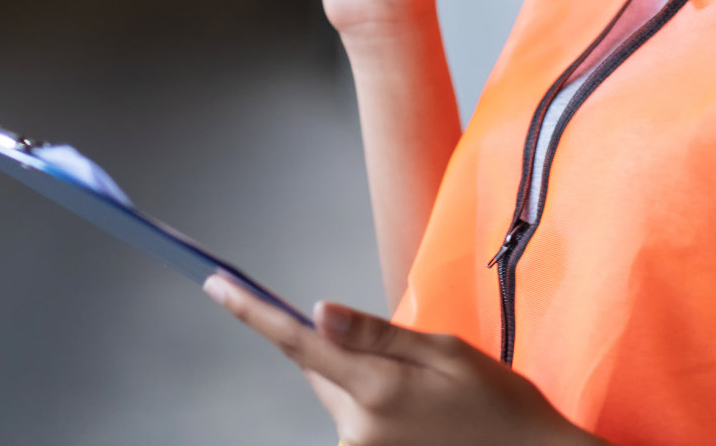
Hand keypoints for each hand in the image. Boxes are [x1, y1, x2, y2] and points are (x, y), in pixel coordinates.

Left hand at [203, 274, 604, 445]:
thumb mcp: (447, 352)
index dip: (252, 312)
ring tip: (426, 400)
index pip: (298, 343)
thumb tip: (317, 311)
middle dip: (341, 352)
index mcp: (378, 389)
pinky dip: (374, 412)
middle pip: (318, 371)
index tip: (216, 285)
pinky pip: (353, 426)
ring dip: (364, 387)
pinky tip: (420, 420)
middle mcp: (357, 430)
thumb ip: (377, 333)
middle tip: (404, 358)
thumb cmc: (498, 406)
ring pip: (338, 399)